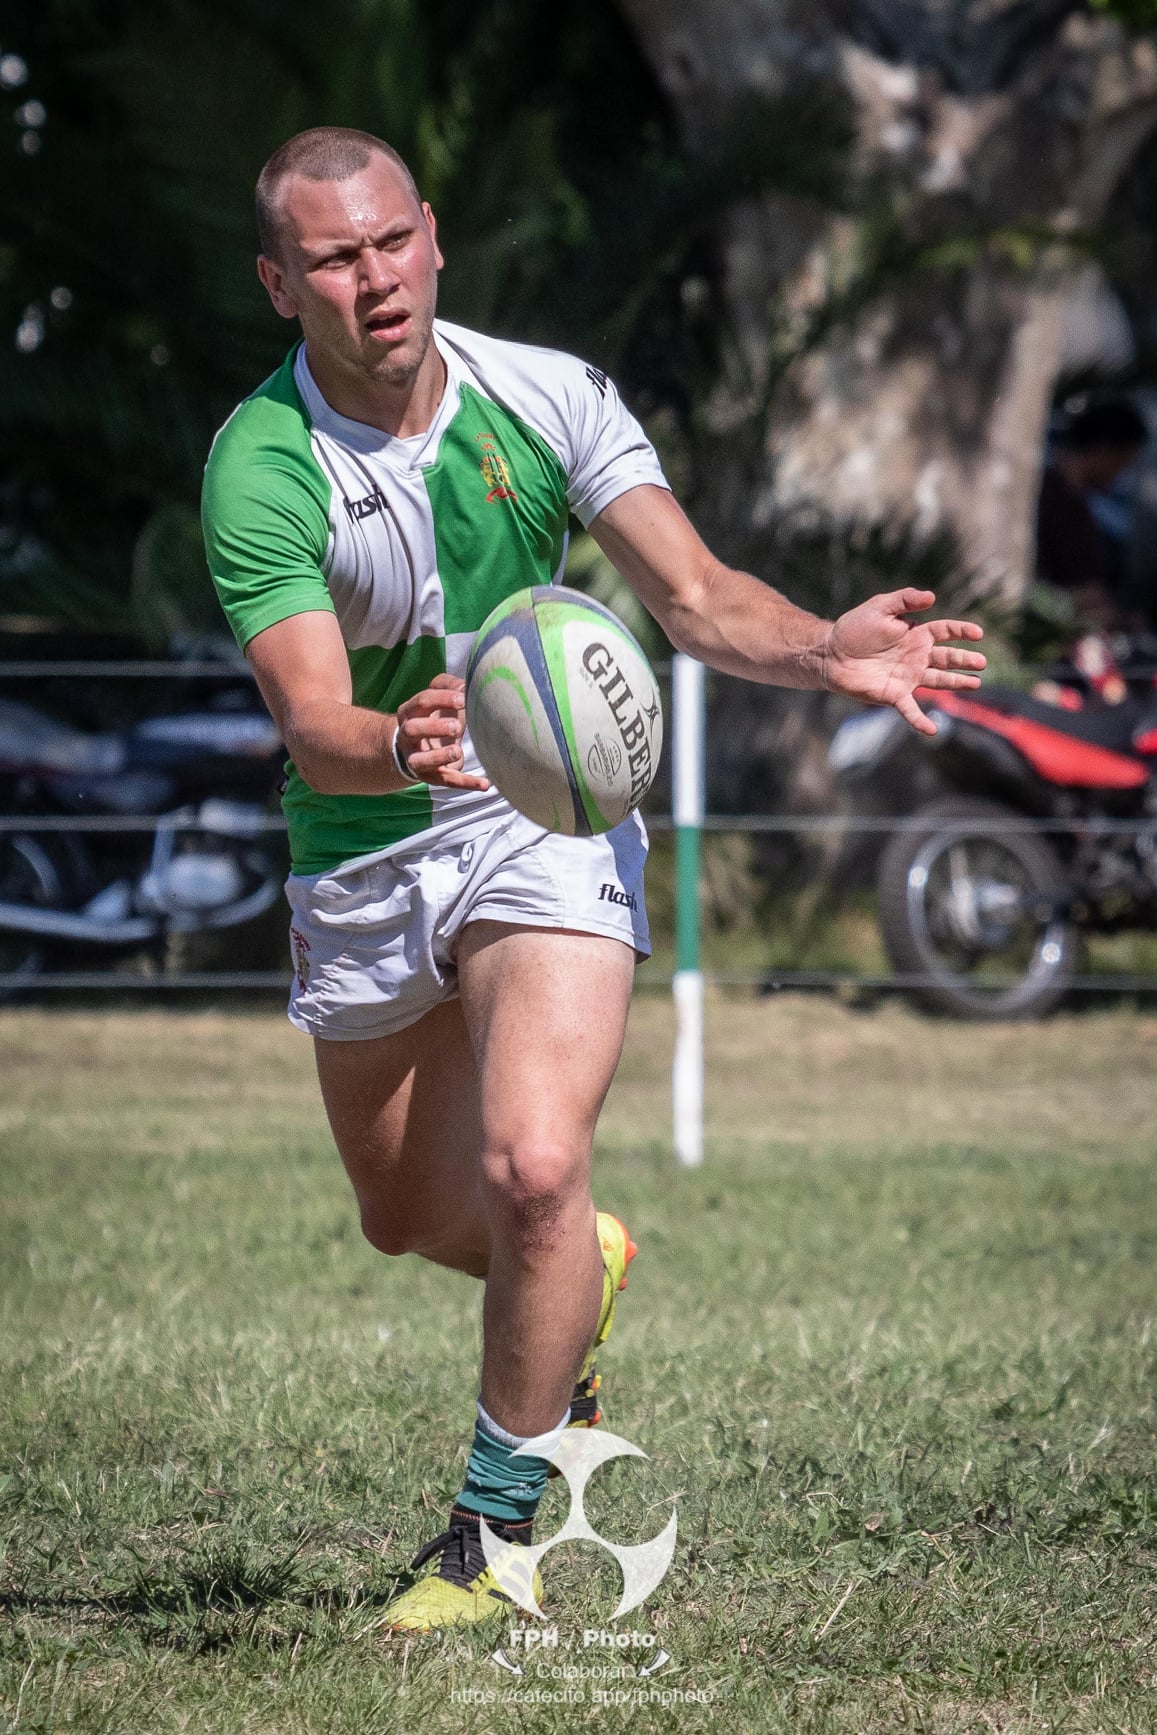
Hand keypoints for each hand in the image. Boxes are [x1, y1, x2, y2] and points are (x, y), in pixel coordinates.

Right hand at [393, 674, 490, 789]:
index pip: (422, 701)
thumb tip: (467, 684)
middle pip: (413, 729)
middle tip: (456, 726)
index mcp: (410, 711)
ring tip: (457, 751)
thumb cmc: (433, 717)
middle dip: (434, 727)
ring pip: (421, 760)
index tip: (463, 699)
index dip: (442, 699)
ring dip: (439, 756)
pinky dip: (466, 783)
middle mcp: (408, 735)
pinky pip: (446, 781)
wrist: (412, 749)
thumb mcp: (437, 699)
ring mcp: (416, 758)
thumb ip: (449, 686)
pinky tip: (486, 784)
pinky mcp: (430, 776)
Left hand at [821, 588, 985, 735]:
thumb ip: (904, 600)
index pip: (945, 631)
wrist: (831, 653)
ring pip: (938, 681)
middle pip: (947, 658)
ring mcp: (907, 677)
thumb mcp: (880, 607)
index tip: (978, 633)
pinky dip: (921, 720)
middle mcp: (916, 656)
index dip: (962, 631)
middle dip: (965, 660)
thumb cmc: (854, 628)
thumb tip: (932, 597)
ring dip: (956, 683)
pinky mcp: (894, 694)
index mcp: (916, 634)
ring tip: (975, 684)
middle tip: (981, 662)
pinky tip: (933, 730)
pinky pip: (911, 709)